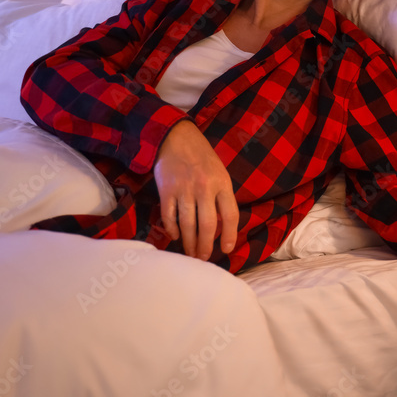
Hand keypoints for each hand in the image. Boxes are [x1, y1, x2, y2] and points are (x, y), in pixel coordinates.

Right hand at [153, 120, 238, 259]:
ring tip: (190, 254)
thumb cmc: (202, 157)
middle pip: (207, 225)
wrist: (176, 138)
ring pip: (187, 225)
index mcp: (222, 183)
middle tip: (204, 259)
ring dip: (189, 243)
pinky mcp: (166, 190)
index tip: (226, 249)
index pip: (230, 215)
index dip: (230, 235)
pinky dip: (172, 229)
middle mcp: (204, 188)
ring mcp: (184, 189)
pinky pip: (169, 216)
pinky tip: (175, 236)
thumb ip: (222, 196)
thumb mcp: (220, 172)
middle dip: (206, 246)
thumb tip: (222, 225)